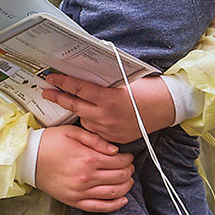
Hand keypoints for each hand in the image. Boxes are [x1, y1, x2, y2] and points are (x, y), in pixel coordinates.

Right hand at [33, 123, 134, 211]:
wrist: (28, 158)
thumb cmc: (49, 142)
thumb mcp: (72, 132)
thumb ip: (96, 139)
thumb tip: (115, 150)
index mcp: (88, 158)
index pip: (119, 161)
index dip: (128, 159)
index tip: (128, 157)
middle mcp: (87, 177)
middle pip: (120, 177)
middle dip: (129, 171)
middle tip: (129, 167)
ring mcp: (81, 191)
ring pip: (114, 193)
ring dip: (126, 187)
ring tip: (127, 180)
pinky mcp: (74, 201)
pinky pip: (99, 207)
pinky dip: (114, 205)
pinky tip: (122, 200)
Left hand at [42, 74, 176, 145]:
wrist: (168, 107)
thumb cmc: (149, 89)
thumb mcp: (124, 80)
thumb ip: (104, 82)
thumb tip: (84, 76)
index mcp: (108, 98)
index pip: (78, 88)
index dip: (62, 82)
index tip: (51, 78)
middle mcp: (106, 115)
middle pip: (75, 106)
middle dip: (59, 98)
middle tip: (47, 92)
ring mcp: (109, 129)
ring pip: (84, 120)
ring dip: (78, 111)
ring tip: (72, 102)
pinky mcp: (114, 138)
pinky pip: (96, 131)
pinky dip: (93, 123)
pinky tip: (94, 116)